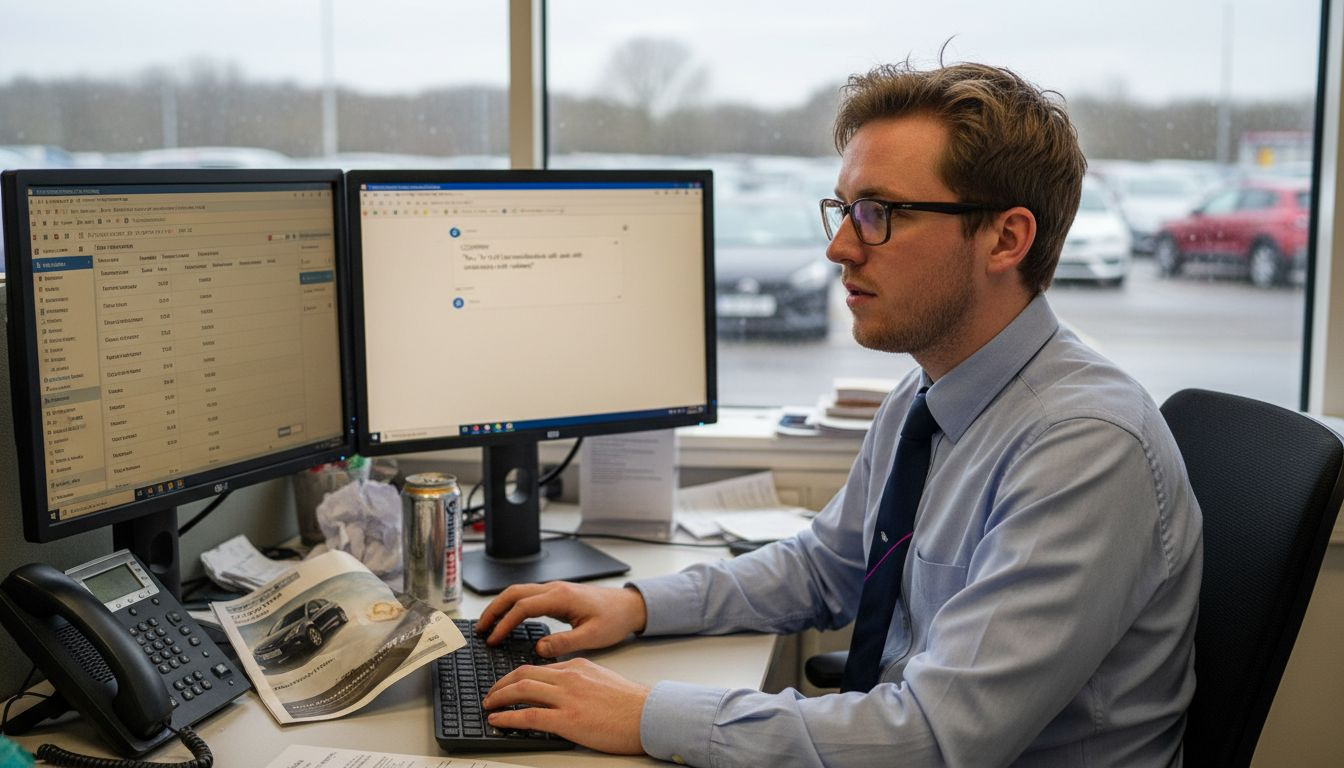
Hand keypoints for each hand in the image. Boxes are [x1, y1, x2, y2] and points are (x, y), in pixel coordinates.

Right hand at [475, 581, 647, 655]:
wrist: (630, 606)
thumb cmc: (615, 619)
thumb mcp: (592, 636)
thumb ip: (565, 643)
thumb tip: (539, 648)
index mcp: (561, 597)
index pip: (523, 606)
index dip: (505, 623)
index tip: (493, 639)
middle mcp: (555, 589)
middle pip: (514, 593)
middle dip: (493, 609)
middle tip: (479, 629)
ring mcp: (555, 590)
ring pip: (519, 592)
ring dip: (501, 606)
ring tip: (488, 625)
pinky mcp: (557, 595)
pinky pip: (528, 597)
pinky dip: (512, 606)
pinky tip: (508, 621)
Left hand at [483, 658, 648, 753]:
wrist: (648, 715)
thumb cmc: (630, 704)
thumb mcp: (601, 680)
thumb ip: (579, 680)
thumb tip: (562, 690)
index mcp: (577, 667)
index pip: (538, 667)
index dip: (516, 676)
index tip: (507, 684)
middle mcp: (569, 677)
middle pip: (523, 674)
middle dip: (501, 684)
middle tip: (491, 693)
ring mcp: (567, 698)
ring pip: (522, 690)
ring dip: (499, 697)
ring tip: (488, 705)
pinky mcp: (568, 719)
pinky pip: (529, 716)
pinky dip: (508, 717)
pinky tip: (498, 720)